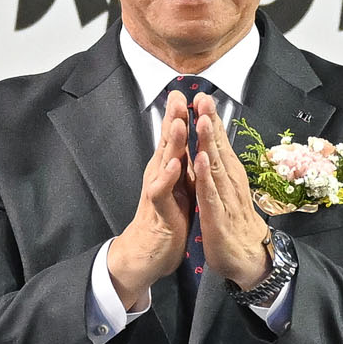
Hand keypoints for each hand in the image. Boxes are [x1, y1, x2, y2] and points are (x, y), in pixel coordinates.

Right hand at [107, 92, 192, 307]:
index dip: (180, 115)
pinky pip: (161, 190)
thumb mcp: (179, 186)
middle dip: (173, 118)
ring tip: (177, 122)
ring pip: (163, 161)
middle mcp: (160, 174)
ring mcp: (157, 190)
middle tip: (178, 95)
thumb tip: (193, 145)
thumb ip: (184, 164)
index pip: (175, 138)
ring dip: (170, 142)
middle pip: (166, 142)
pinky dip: (167, 177)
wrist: (149, 252)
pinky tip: (174, 165)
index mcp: (169, 168)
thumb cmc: (166, 218)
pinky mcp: (158, 209)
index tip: (187, 91)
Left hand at [189, 95, 273, 289]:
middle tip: (203, 97)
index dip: (211, 120)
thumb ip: (221, 168)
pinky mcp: (218, 217)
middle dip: (210, 122)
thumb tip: (215, 145)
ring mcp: (225, 198)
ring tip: (202, 120)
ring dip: (208, 142)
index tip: (202, 96)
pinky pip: (211, 194)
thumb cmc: (236, 222)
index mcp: (229, 175)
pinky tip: (200, 161)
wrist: (250, 257)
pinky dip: (205, 177)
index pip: (219, 143)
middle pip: (218, 147)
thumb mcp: (227, 191)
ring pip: (215, 166)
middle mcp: (230, 182)